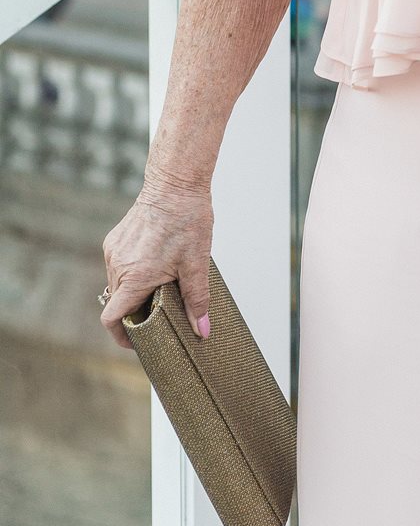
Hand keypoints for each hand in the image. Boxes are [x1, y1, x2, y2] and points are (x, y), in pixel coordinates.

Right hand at [101, 181, 214, 350]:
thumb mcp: (196, 264)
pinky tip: (155, 264)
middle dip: (136, 312)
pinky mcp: (115, 240)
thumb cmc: (186, 218)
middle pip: (118, 303)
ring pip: (118, 284)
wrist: (175, 183)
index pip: (113, 319)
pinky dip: (133, 273)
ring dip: (135, 291)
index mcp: (134, 277)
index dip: (122, 336)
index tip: (136, 342)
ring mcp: (113, 251)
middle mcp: (118, 265)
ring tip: (161, 286)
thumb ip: (197, 300)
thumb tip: (202, 330)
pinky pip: (119, 266)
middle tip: (159, 314)